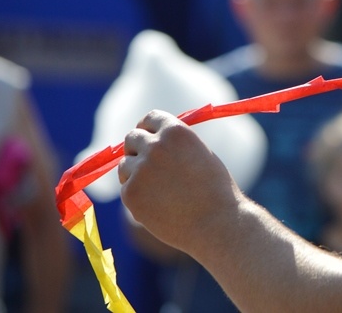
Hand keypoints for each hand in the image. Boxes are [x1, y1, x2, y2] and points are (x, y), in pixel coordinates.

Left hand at [118, 110, 241, 253]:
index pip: (150, 118)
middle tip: (146, 164)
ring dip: (135, 173)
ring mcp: (141, 169)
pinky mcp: (131, 193)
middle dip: (136, 149)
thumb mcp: (201, 154)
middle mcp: (155, 146)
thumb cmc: (215, 190)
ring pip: (125, 165)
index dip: (147, 128)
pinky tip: (158, 205)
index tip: (147, 137)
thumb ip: (176, 145)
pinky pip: (126, 188)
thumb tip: (151, 142)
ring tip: (160, 191)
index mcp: (176, 131)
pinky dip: (137, 195)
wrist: (216, 222)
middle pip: (131, 138)